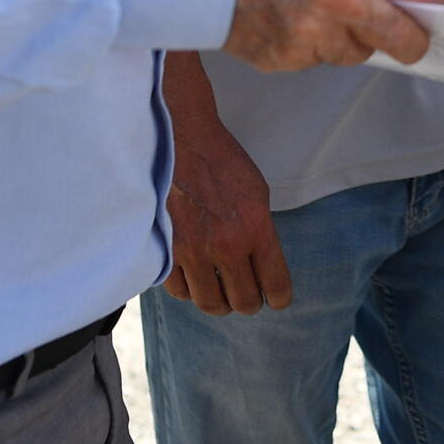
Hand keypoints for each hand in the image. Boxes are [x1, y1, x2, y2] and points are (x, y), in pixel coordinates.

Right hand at [163, 98, 292, 314]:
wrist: (180, 140)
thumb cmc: (220, 161)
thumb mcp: (257, 193)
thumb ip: (261, 233)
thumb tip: (263, 267)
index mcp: (256, 229)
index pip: (276, 285)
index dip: (278, 297)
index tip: (276, 298)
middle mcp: (226, 245)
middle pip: (243, 303)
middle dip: (248, 302)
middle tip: (246, 294)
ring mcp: (193, 251)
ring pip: (210, 303)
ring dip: (218, 300)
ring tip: (219, 288)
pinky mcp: (165, 251)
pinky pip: (179, 291)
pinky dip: (188, 289)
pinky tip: (193, 276)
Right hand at [220, 0, 439, 71]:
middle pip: (403, 40)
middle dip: (410, 37)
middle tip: (403, 30)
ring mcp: (313, 33)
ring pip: (357, 52)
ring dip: (353, 37)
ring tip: (325, 9)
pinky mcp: (283, 57)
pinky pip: (315, 60)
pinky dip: (311, 45)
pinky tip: (290, 16)